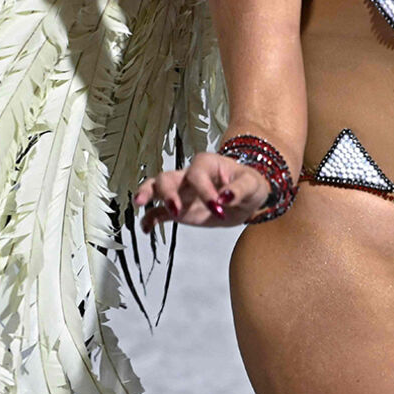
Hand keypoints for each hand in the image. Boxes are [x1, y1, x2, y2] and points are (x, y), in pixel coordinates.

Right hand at [131, 151, 270, 232]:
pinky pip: (158, 212)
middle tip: (175, 209)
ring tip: (140, 204)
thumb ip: (240, 190)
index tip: (217, 207)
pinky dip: (150, 219)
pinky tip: (147, 229)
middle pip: (168, 177)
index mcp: (207, 165)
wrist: (246, 197)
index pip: (197, 174)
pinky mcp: (179, 210)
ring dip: (147, 195)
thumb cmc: (249, 184)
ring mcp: (181, 192)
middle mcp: (189, 176)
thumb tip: (226, 197)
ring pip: (156, 188)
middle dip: (167, 192)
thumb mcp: (253, 184)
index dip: (204, 190)